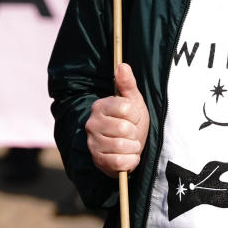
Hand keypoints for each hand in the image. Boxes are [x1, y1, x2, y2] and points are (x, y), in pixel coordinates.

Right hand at [85, 62, 149, 176]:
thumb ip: (127, 83)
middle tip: (131, 133)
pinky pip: (120, 162)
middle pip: (124, 129)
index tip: (133, 117)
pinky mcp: (98, 161)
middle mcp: (92, 124)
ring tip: (130, 144)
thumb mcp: (133, 101)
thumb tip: (122, 65)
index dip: (135, 114)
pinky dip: (130, 161)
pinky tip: (128, 156)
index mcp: (100, 106)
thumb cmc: (130, 122)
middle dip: (135, 132)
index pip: (126, 108)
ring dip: (133, 147)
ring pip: (123, 146)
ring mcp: (93, 143)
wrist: (127, 148)